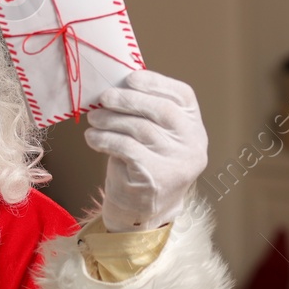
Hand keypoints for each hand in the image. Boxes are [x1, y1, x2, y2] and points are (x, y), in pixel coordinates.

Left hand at [85, 70, 207, 232]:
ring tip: (94, 119)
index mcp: (194, 125)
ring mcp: (178, 161)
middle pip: (162, 110)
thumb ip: (146, 111)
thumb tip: (117, 83)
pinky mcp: (157, 176)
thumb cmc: (143, 163)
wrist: (142, 210)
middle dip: (128, 100)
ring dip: (111, 120)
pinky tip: (93, 138)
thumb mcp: (153, 135)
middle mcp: (193, 143)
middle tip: (104, 97)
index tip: (130, 78)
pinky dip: (105, 139)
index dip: (155, 82)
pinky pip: (126, 148)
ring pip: (140, 128)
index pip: (182, 96)